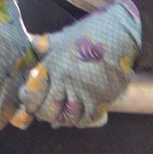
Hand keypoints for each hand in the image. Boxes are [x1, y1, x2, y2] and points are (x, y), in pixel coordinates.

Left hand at [21, 0, 142, 131]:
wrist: (123, 34)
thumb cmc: (93, 32)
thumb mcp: (65, 35)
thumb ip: (48, 44)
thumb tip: (34, 45)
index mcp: (54, 63)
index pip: (34, 91)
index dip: (29, 101)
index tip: (29, 103)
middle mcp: (66, 80)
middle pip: (49, 109)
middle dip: (45, 115)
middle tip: (45, 114)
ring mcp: (84, 91)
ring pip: (68, 117)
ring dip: (63, 121)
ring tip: (60, 119)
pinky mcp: (101, 99)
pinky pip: (88, 119)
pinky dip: (81, 121)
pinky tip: (78, 119)